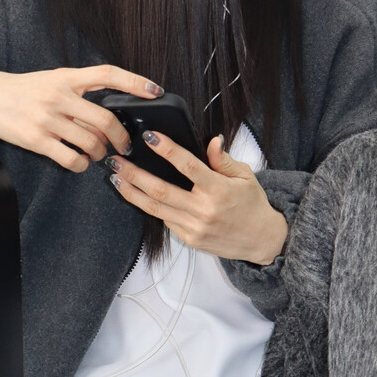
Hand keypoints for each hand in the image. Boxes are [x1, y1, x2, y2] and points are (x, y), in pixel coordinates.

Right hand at [0, 63, 162, 171]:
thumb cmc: (24, 89)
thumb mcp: (54, 79)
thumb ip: (80, 89)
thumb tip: (110, 109)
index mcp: (67, 78)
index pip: (107, 75)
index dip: (135, 82)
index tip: (156, 90)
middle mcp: (59, 96)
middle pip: (105, 119)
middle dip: (121, 137)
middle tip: (124, 146)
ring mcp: (47, 119)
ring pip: (91, 142)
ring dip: (101, 153)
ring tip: (98, 154)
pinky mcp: (36, 140)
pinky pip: (71, 158)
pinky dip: (81, 164)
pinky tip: (79, 161)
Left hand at [106, 131, 288, 264]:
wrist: (261, 240)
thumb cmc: (252, 205)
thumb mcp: (245, 176)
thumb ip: (223, 160)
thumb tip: (211, 141)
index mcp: (218, 190)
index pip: (188, 166)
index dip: (167, 150)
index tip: (150, 137)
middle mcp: (203, 210)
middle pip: (160, 190)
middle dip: (134, 174)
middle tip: (115, 161)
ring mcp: (194, 227)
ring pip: (155, 208)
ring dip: (131, 192)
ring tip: (115, 178)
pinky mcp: (189, 239)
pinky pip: (164, 220)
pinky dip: (148, 206)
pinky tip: (135, 194)